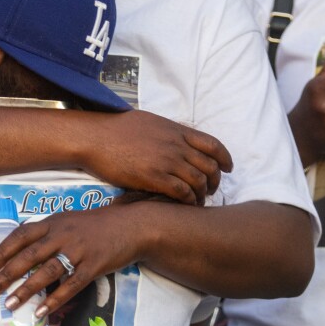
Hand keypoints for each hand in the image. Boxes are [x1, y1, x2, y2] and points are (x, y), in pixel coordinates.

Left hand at [0, 206, 140, 319]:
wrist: (130, 226)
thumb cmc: (94, 226)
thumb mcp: (67, 221)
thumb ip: (46, 233)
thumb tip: (19, 250)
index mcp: (53, 222)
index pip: (20, 235)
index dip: (1, 251)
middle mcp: (63, 234)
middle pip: (29, 255)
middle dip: (6, 274)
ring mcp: (79, 250)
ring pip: (47, 271)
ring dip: (26, 289)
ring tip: (9, 304)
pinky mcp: (94, 266)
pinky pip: (71, 285)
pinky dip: (54, 299)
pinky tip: (41, 312)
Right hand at [78, 110, 231, 205]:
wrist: (96, 138)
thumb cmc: (118, 129)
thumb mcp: (150, 122)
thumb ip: (169, 132)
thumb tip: (177, 137)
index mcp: (176, 130)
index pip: (212, 145)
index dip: (225, 158)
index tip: (228, 168)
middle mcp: (176, 145)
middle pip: (209, 166)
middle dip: (215, 181)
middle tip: (212, 190)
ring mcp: (166, 161)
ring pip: (198, 181)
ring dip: (202, 194)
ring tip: (198, 201)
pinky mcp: (154, 177)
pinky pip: (182, 192)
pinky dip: (189, 200)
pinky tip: (185, 204)